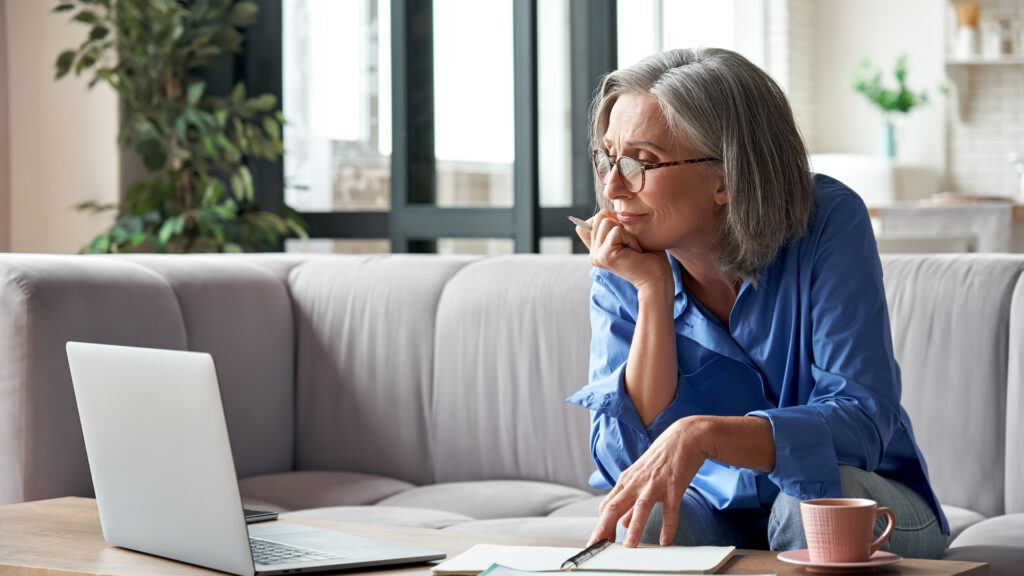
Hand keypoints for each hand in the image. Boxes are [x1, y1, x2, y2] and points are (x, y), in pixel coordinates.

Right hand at [574, 210, 670, 291]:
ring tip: (633, 248)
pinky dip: (630, 238)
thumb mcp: (628, 237)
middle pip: (599, 217)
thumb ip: (612, 226)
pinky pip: (616, 231)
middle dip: (620, 225)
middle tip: (631, 244)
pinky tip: (635, 252)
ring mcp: (597, 255)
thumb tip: (604, 212)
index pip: (589, 222)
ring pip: (606, 221)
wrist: (657, 279)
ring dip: (626, 232)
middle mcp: (593, 253)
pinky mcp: (605, 255)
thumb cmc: (648, 258)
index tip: (624, 240)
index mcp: (596, 250)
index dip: (609, 221)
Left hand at [588, 417, 710, 546]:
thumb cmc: (661, 458)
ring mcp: (654, 484)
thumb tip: (622, 522)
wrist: (684, 437)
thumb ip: (630, 501)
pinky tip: (665, 541)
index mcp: (626, 481)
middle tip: (597, 545)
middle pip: (614, 506)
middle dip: (604, 527)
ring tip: (629, 546)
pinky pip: (670, 510)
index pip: (607, 505)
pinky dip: (668, 526)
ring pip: (640, 507)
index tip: (598, 541)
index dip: (601, 524)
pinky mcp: (673, 486)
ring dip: (634, 528)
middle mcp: (636, 483)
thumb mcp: (641, 477)